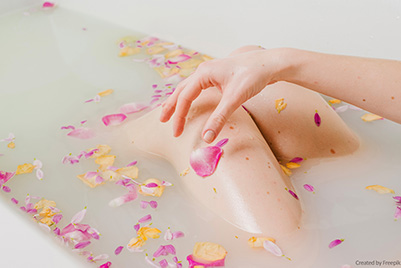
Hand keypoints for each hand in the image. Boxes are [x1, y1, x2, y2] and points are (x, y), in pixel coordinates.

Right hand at [160, 48, 285, 142]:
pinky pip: (197, 86)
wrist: (269, 63)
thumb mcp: (235, 98)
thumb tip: (206, 138)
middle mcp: (203, 71)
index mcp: (204, 73)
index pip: (185, 98)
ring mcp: (210, 72)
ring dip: (178, 100)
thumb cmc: (253, 76)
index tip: (176, 133)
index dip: (179, 117)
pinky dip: (189, 96)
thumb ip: (219, 118)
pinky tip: (190, 100)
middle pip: (181, 90)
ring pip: (187, 87)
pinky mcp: (217, 75)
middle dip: (171, 106)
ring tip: (169, 111)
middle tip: (162, 121)